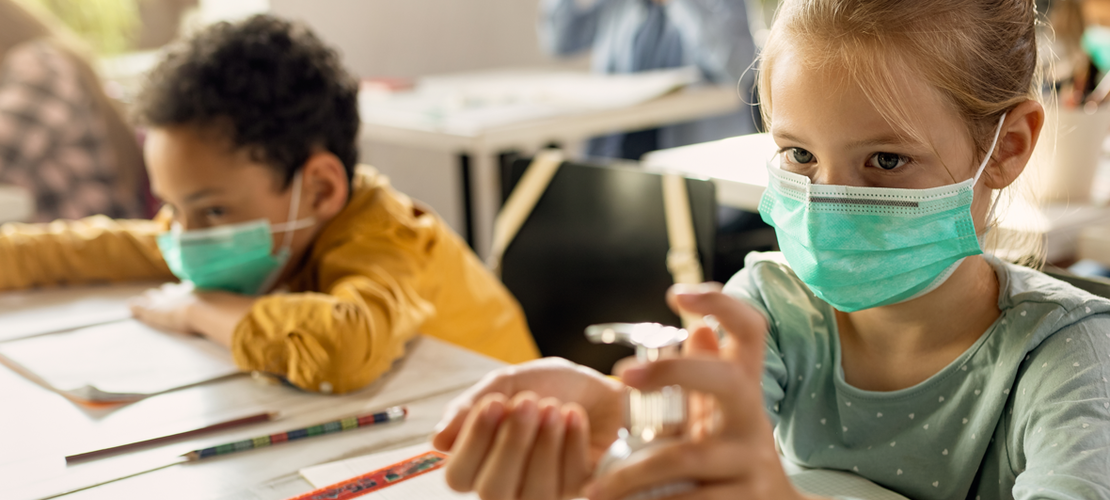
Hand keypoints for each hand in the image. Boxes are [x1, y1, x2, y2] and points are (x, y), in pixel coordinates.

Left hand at [130, 283, 254, 347]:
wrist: (210, 312)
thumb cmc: (228, 310)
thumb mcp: (245, 307)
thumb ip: (258, 307)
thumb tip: (284, 298)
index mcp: (204, 293)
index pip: (193, 290)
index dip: (187, 290)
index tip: (183, 287)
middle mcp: (186, 294)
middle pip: (173, 292)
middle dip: (165, 292)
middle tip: (159, 290)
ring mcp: (171, 303)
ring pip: (158, 300)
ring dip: (150, 300)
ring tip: (141, 299)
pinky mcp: (158, 314)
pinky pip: (146, 309)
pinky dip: (139, 308)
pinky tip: (131, 308)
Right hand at [433, 357, 625, 499]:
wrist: (600, 384)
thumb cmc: (551, 386)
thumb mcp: (508, 382)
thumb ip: (471, 406)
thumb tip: (437, 441)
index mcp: (482, 460)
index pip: (459, 476)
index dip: (473, 442)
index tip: (494, 403)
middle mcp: (509, 483)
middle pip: (492, 492)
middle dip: (510, 444)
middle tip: (528, 401)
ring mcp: (545, 490)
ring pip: (533, 493)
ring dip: (543, 444)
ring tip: (553, 407)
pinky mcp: (580, 489)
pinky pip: (570, 479)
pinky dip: (571, 441)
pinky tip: (575, 415)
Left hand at [585, 284, 810, 499]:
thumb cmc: (733, 454)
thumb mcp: (723, 413)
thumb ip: (707, 373)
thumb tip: (698, 326)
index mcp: (744, 389)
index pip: (750, 332)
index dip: (722, 304)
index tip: (677, 293)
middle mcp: (753, 419)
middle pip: (726, 380)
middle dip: (675, 371)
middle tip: (623, 375)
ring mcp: (750, 461)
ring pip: (687, 456)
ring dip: (633, 473)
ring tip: (595, 490)